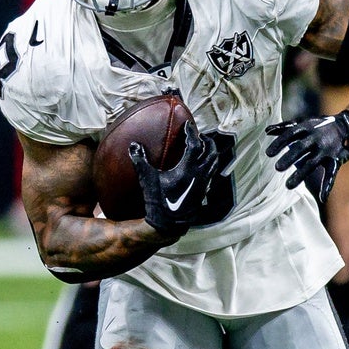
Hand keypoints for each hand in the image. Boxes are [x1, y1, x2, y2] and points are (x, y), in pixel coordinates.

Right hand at [130, 121, 223, 239]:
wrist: (169, 224)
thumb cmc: (158, 201)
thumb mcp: (147, 179)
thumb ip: (140, 161)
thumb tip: (133, 145)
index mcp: (188, 169)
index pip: (195, 144)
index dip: (191, 132)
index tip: (187, 125)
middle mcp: (200, 175)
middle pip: (211, 151)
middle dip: (207, 140)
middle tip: (198, 135)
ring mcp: (204, 184)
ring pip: (214, 162)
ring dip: (210, 152)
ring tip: (202, 147)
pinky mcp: (203, 192)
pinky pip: (211, 173)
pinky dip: (209, 164)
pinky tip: (201, 166)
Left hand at [264, 109, 348, 202]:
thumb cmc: (322, 126)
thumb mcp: (305, 123)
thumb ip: (286, 127)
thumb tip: (267, 131)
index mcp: (307, 128)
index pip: (290, 134)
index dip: (279, 143)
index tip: (268, 153)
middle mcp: (317, 138)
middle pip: (300, 148)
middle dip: (289, 158)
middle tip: (277, 168)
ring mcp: (327, 150)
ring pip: (312, 163)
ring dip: (300, 174)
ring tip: (288, 186)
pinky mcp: (336, 160)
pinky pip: (332, 174)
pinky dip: (327, 186)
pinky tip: (322, 197)